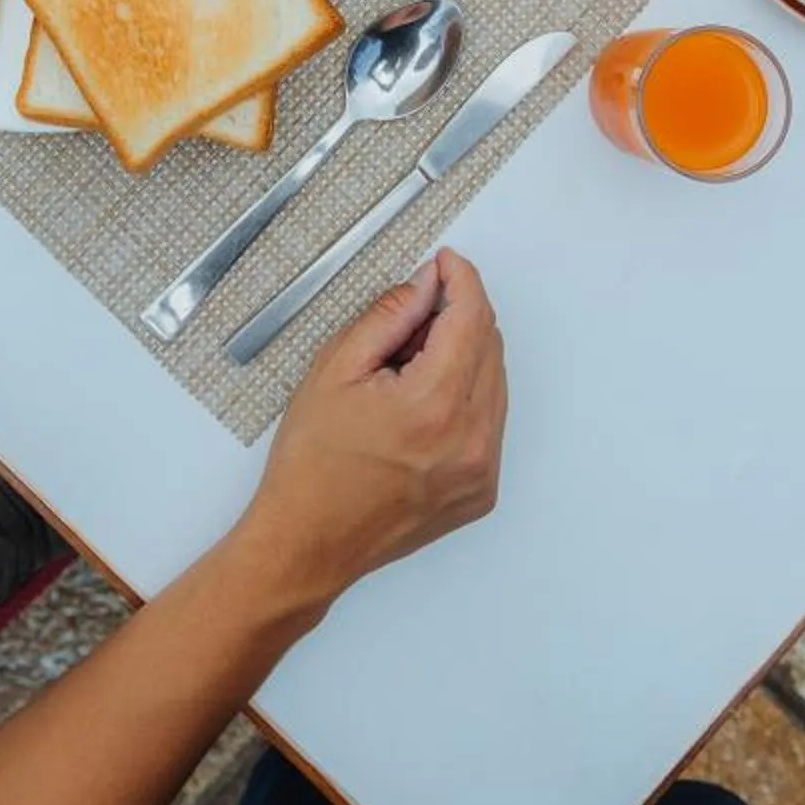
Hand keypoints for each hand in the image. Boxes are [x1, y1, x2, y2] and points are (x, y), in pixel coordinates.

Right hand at [231, 248, 507, 617]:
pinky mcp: (482, 490)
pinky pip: (490, 421)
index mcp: (434, 405)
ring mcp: (482, 470)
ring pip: (495, 382)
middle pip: (490, 345)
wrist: (309, 541)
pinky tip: (420, 405)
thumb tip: (426, 284)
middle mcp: (471, 440)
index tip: (445, 262)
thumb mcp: (334, 371)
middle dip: (458, 316)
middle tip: (412, 316)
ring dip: (464, 356)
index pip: (471, 317)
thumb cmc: (311, 464)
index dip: (461, 279)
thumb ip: (388, 317)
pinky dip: (466, 396)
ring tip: (407, 368)